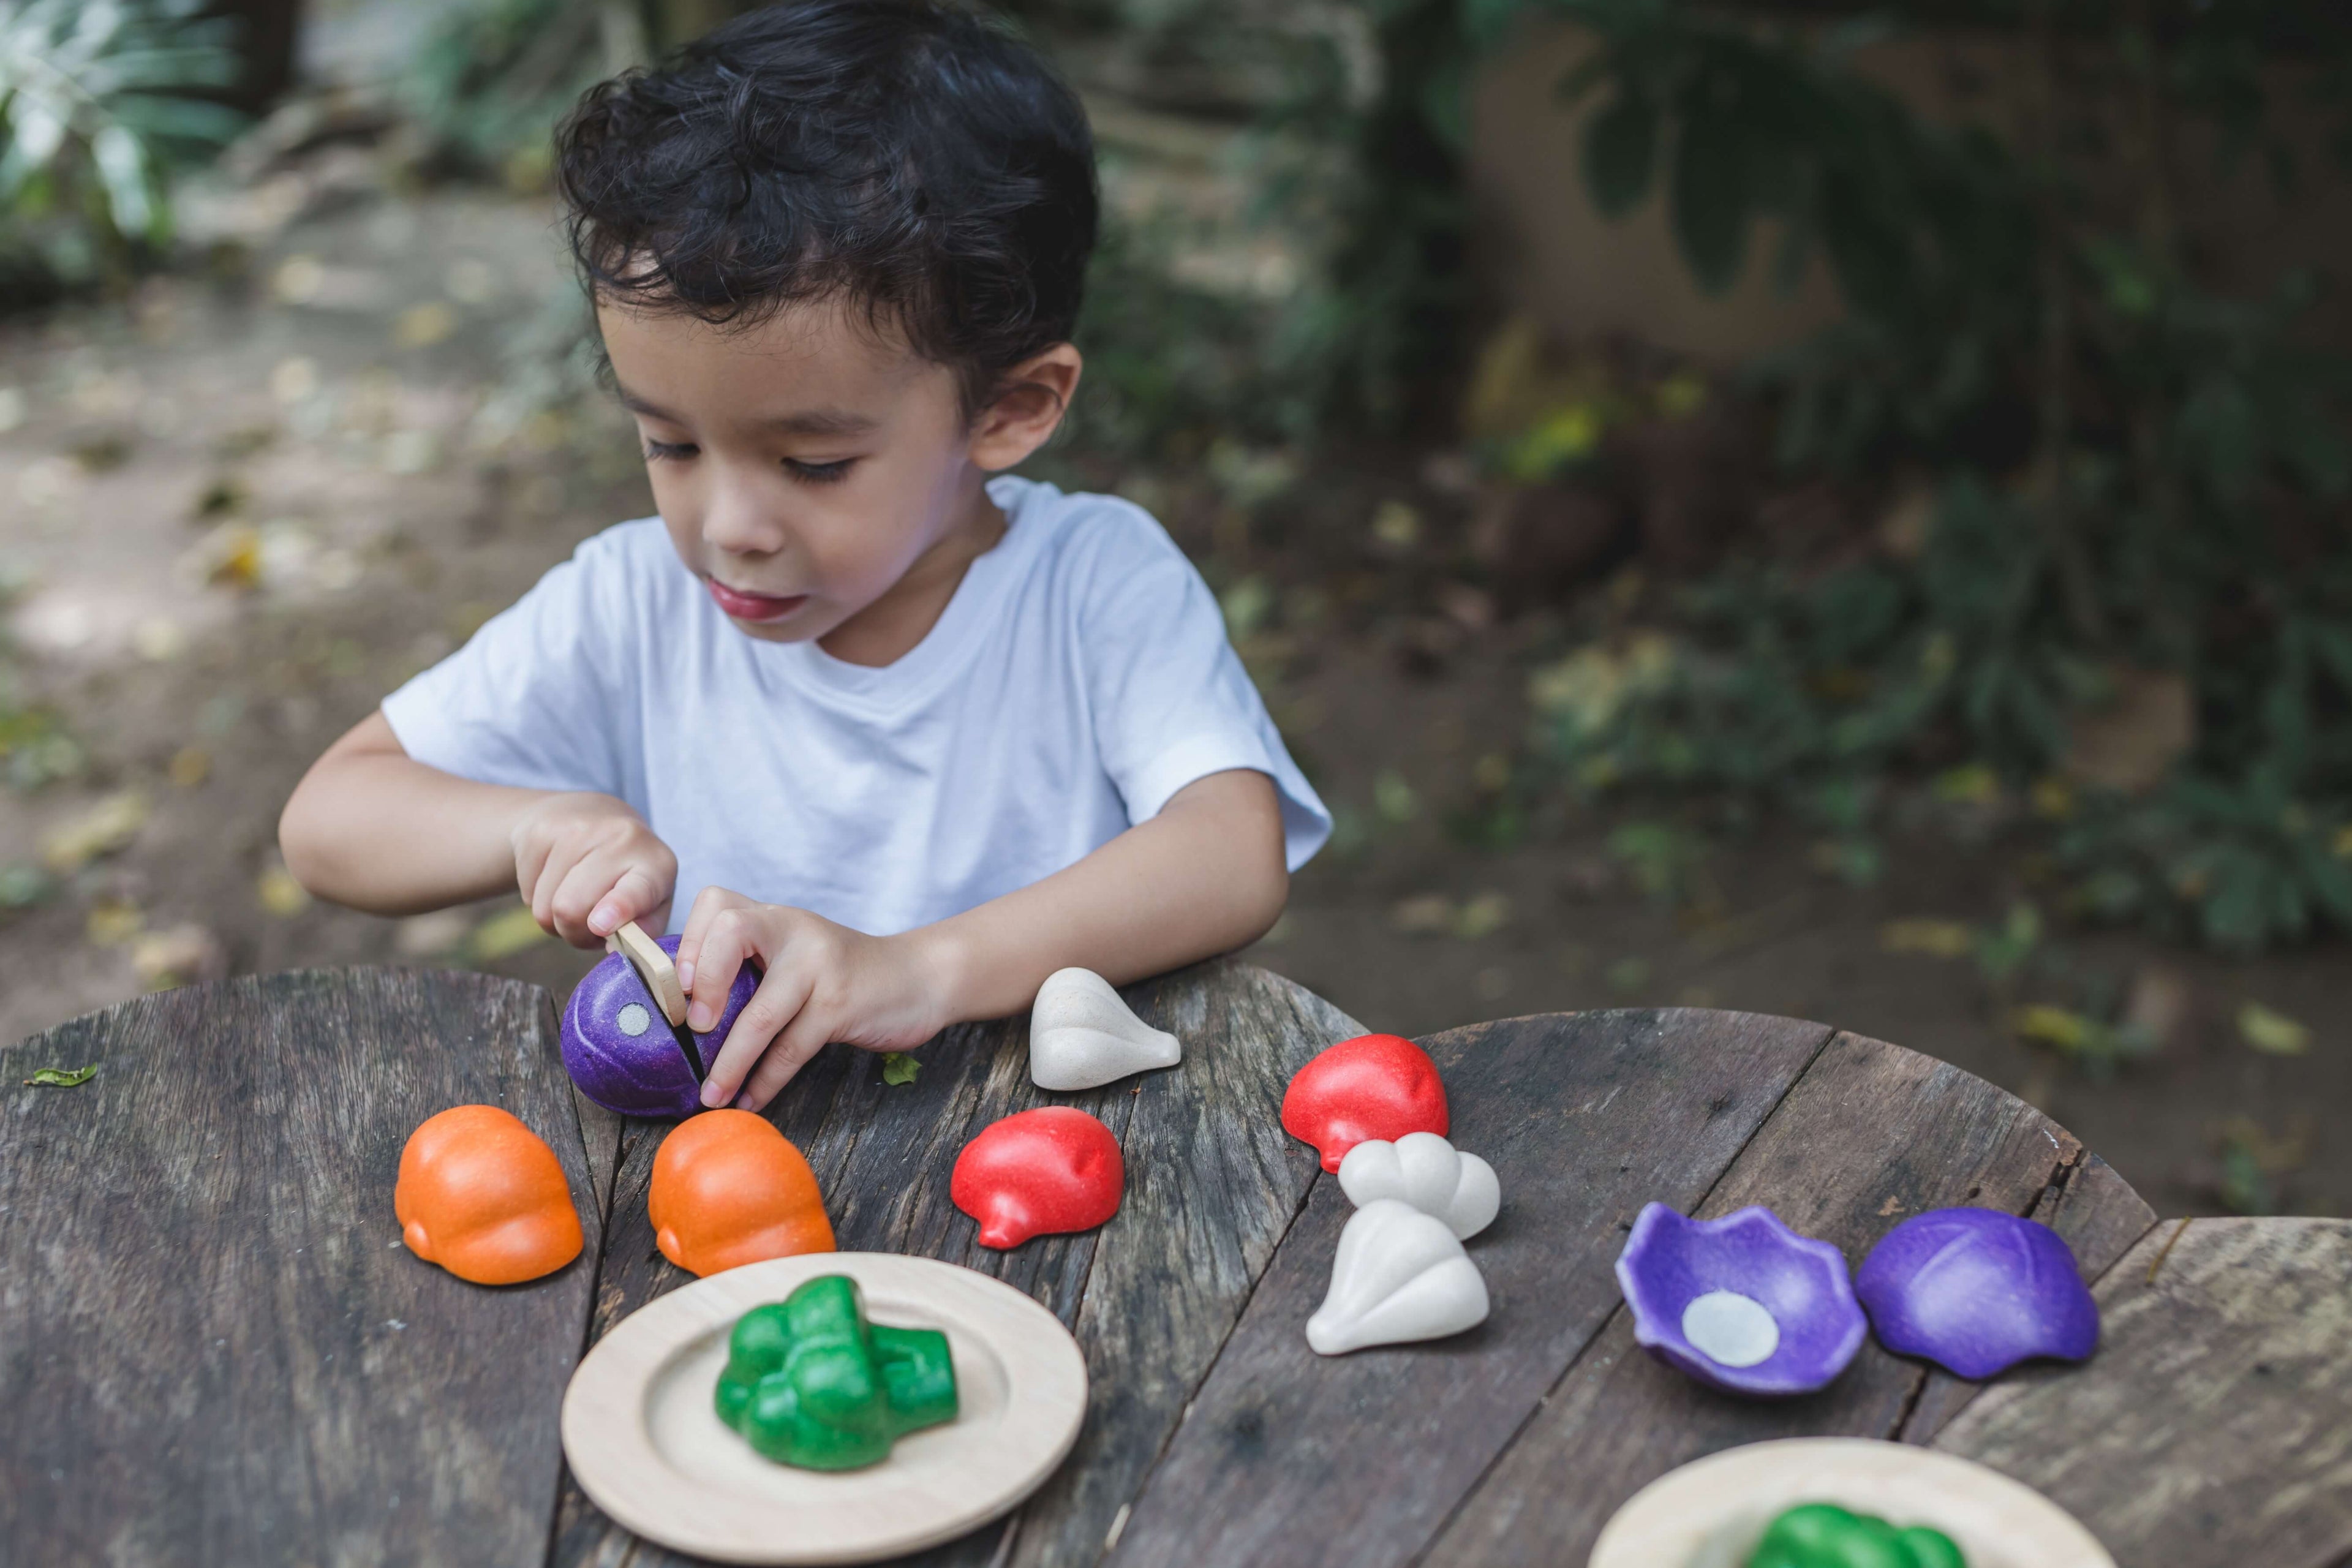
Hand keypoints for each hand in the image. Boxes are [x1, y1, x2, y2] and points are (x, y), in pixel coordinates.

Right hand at [508, 793, 676, 946]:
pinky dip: (538, 897)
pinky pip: (526, 891)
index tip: (600, 924)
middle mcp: (619, 838)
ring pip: (545, 907)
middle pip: (572, 909)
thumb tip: (615, 949)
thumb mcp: (652, 902)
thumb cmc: (628, 874)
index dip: (618, 908)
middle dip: (575, 932)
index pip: (634, 889)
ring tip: (575, 896)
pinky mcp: (538, 831)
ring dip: (555, 918)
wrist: (589, 814)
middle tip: (589, 925)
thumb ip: (644, 930)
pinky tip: (557, 876)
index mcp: (655, 863)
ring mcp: (575, 829)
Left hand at [678, 888, 952, 1110]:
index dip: (689, 942)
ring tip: (710, 1096)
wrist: (920, 977)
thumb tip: (684, 1015)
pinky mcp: (841, 1005)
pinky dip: (766, 1081)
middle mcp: (795, 930)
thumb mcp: (796, 954)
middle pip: (731, 932)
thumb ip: (751, 967)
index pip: (718, 903)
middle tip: (690, 1028)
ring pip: (760, 1013)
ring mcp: (820, 965)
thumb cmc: (844, 974)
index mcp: (775, 917)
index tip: (678, 988)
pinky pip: (791, 1049)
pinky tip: (751, 1099)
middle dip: (703, 983)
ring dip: (729, 1063)